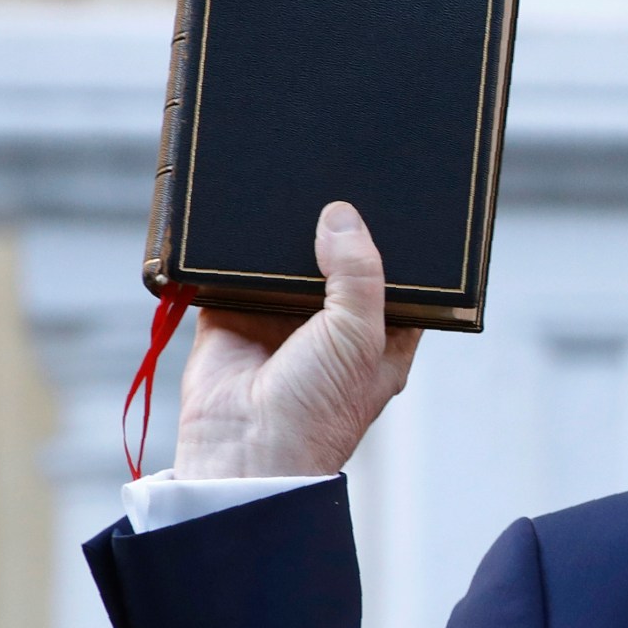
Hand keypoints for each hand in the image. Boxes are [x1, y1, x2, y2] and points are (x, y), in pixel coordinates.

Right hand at [172, 201, 422, 478]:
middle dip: (334, 231)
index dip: (394, 246)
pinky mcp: (231, 315)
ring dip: (284, 235)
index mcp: (380, 334)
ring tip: (290, 184)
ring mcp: (280, 319)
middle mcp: (332, 325)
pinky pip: (232, 272)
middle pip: (337, 262)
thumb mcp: (360, 335)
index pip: (395, 278)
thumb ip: (358, 274)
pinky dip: (234, 250)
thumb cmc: (319, 409)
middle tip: (335, 178)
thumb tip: (342, 217)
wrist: (245, 449)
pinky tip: (242, 213)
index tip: (395, 201)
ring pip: (285, 262)